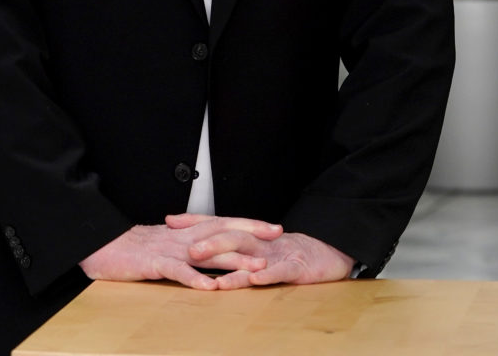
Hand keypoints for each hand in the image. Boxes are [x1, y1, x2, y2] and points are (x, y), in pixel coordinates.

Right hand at [78, 216, 282, 290]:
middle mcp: (183, 237)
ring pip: (206, 253)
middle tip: (277, 235)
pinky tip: (209, 287)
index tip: (273, 227)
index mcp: (186, 232)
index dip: (248, 224)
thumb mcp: (167, 245)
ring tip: (256, 267)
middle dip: (250, 233)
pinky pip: (177, 272)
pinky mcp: (154, 264)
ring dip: (232, 260)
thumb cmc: (133, 249)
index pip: (223, 223)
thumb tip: (213, 254)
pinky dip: (194, 278)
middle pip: (222, 231)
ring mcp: (170, 250)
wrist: (102, 244)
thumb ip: (189, 247)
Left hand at [168, 213, 354, 288]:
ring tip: (208, 263)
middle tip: (187, 247)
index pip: (218, 224)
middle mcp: (260, 241)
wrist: (328, 254)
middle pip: (231, 236)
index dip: (194, 221)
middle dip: (208, 240)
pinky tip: (253, 278)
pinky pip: (279, 272)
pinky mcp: (296, 269)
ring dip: (228, 257)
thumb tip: (201, 246)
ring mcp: (277, 253)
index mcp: (250, 235)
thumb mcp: (259, 250)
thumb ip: (233, 248)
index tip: (169, 221)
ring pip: (250, 252)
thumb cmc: (289, 254)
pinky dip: (266, 274)